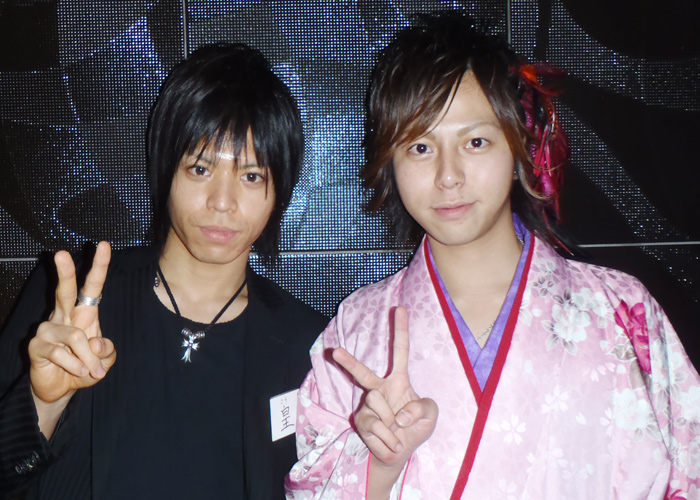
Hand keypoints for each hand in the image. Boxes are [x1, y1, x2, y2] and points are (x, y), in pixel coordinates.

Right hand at [29, 241, 115, 408]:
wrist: (60, 389)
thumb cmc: (83, 368)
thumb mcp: (104, 361)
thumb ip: (107, 351)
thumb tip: (96, 341)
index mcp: (84, 314)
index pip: (92, 287)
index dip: (99, 267)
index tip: (105, 245)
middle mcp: (64, 316)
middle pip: (65, 291)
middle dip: (65, 272)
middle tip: (61, 253)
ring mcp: (48, 329)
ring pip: (75, 336)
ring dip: (88, 358)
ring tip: (91, 371)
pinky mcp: (36, 345)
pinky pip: (60, 352)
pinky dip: (75, 365)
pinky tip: (78, 372)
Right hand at [332, 306, 437, 492]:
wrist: (399, 454)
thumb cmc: (414, 428)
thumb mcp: (430, 416)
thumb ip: (423, 408)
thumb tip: (400, 414)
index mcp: (398, 380)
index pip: (400, 351)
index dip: (401, 330)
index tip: (399, 308)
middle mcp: (380, 389)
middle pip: (362, 372)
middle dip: (347, 362)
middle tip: (335, 351)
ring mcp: (368, 405)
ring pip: (377, 402)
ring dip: (393, 423)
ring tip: (398, 432)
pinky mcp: (361, 421)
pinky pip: (377, 425)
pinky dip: (390, 438)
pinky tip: (391, 442)